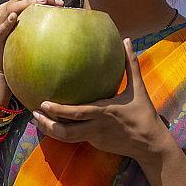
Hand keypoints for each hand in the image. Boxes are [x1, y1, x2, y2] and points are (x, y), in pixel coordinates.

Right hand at [0, 0, 65, 76]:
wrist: (7, 66)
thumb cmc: (22, 44)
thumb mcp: (34, 27)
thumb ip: (44, 14)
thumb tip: (63, 3)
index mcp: (13, 6)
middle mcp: (4, 12)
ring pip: (10, 8)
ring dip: (26, 4)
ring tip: (42, 2)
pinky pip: (1, 29)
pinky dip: (7, 22)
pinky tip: (14, 17)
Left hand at [32, 38, 169, 162]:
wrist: (150, 144)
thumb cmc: (144, 114)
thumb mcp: (138, 88)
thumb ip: (131, 64)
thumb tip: (127, 40)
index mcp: (105, 112)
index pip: (77, 113)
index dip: (59, 111)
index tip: (43, 104)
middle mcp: (96, 127)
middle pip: (66, 131)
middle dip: (47, 124)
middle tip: (34, 113)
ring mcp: (94, 138)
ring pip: (66, 139)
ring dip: (50, 131)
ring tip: (37, 121)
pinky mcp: (95, 144)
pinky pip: (74, 139)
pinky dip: (60, 133)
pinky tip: (51, 125)